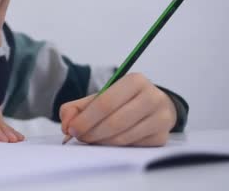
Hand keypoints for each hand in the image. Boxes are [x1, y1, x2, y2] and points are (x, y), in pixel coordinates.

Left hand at [59, 73, 176, 146]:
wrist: (154, 105)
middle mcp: (152, 97)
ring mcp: (160, 118)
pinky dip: (115, 147)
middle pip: (115, 122)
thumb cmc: (122, 101)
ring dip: (102, 142)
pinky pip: (132, 146)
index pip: (105, 103)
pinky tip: (108, 141)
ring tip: (91, 139)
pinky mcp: (162, 137)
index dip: (85, 119)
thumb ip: (76, 108)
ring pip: (123, 137)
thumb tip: (67, 125)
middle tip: (79, 137)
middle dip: (92, 133)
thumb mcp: (100, 97)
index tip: (72, 129)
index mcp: (135, 81)